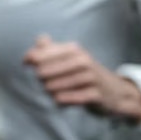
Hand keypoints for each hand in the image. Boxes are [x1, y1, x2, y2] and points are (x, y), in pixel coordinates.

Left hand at [23, 34, 140, 122]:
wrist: (116, 92)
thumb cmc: (86, 74)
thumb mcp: (73, 58)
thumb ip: (53, 49)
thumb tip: (39, 39)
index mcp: (74, 50)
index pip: (44, 53)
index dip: (30, 60)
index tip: (24, 66)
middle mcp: (83, 61)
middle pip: (48, 69)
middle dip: (39, 77)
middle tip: (35, 82)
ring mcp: (91, 78)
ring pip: (59, 84)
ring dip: (49, 89)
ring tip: (46, 91)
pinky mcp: (96, 94)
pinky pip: (74, 98)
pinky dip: (63, 99)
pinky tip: (57, 100)